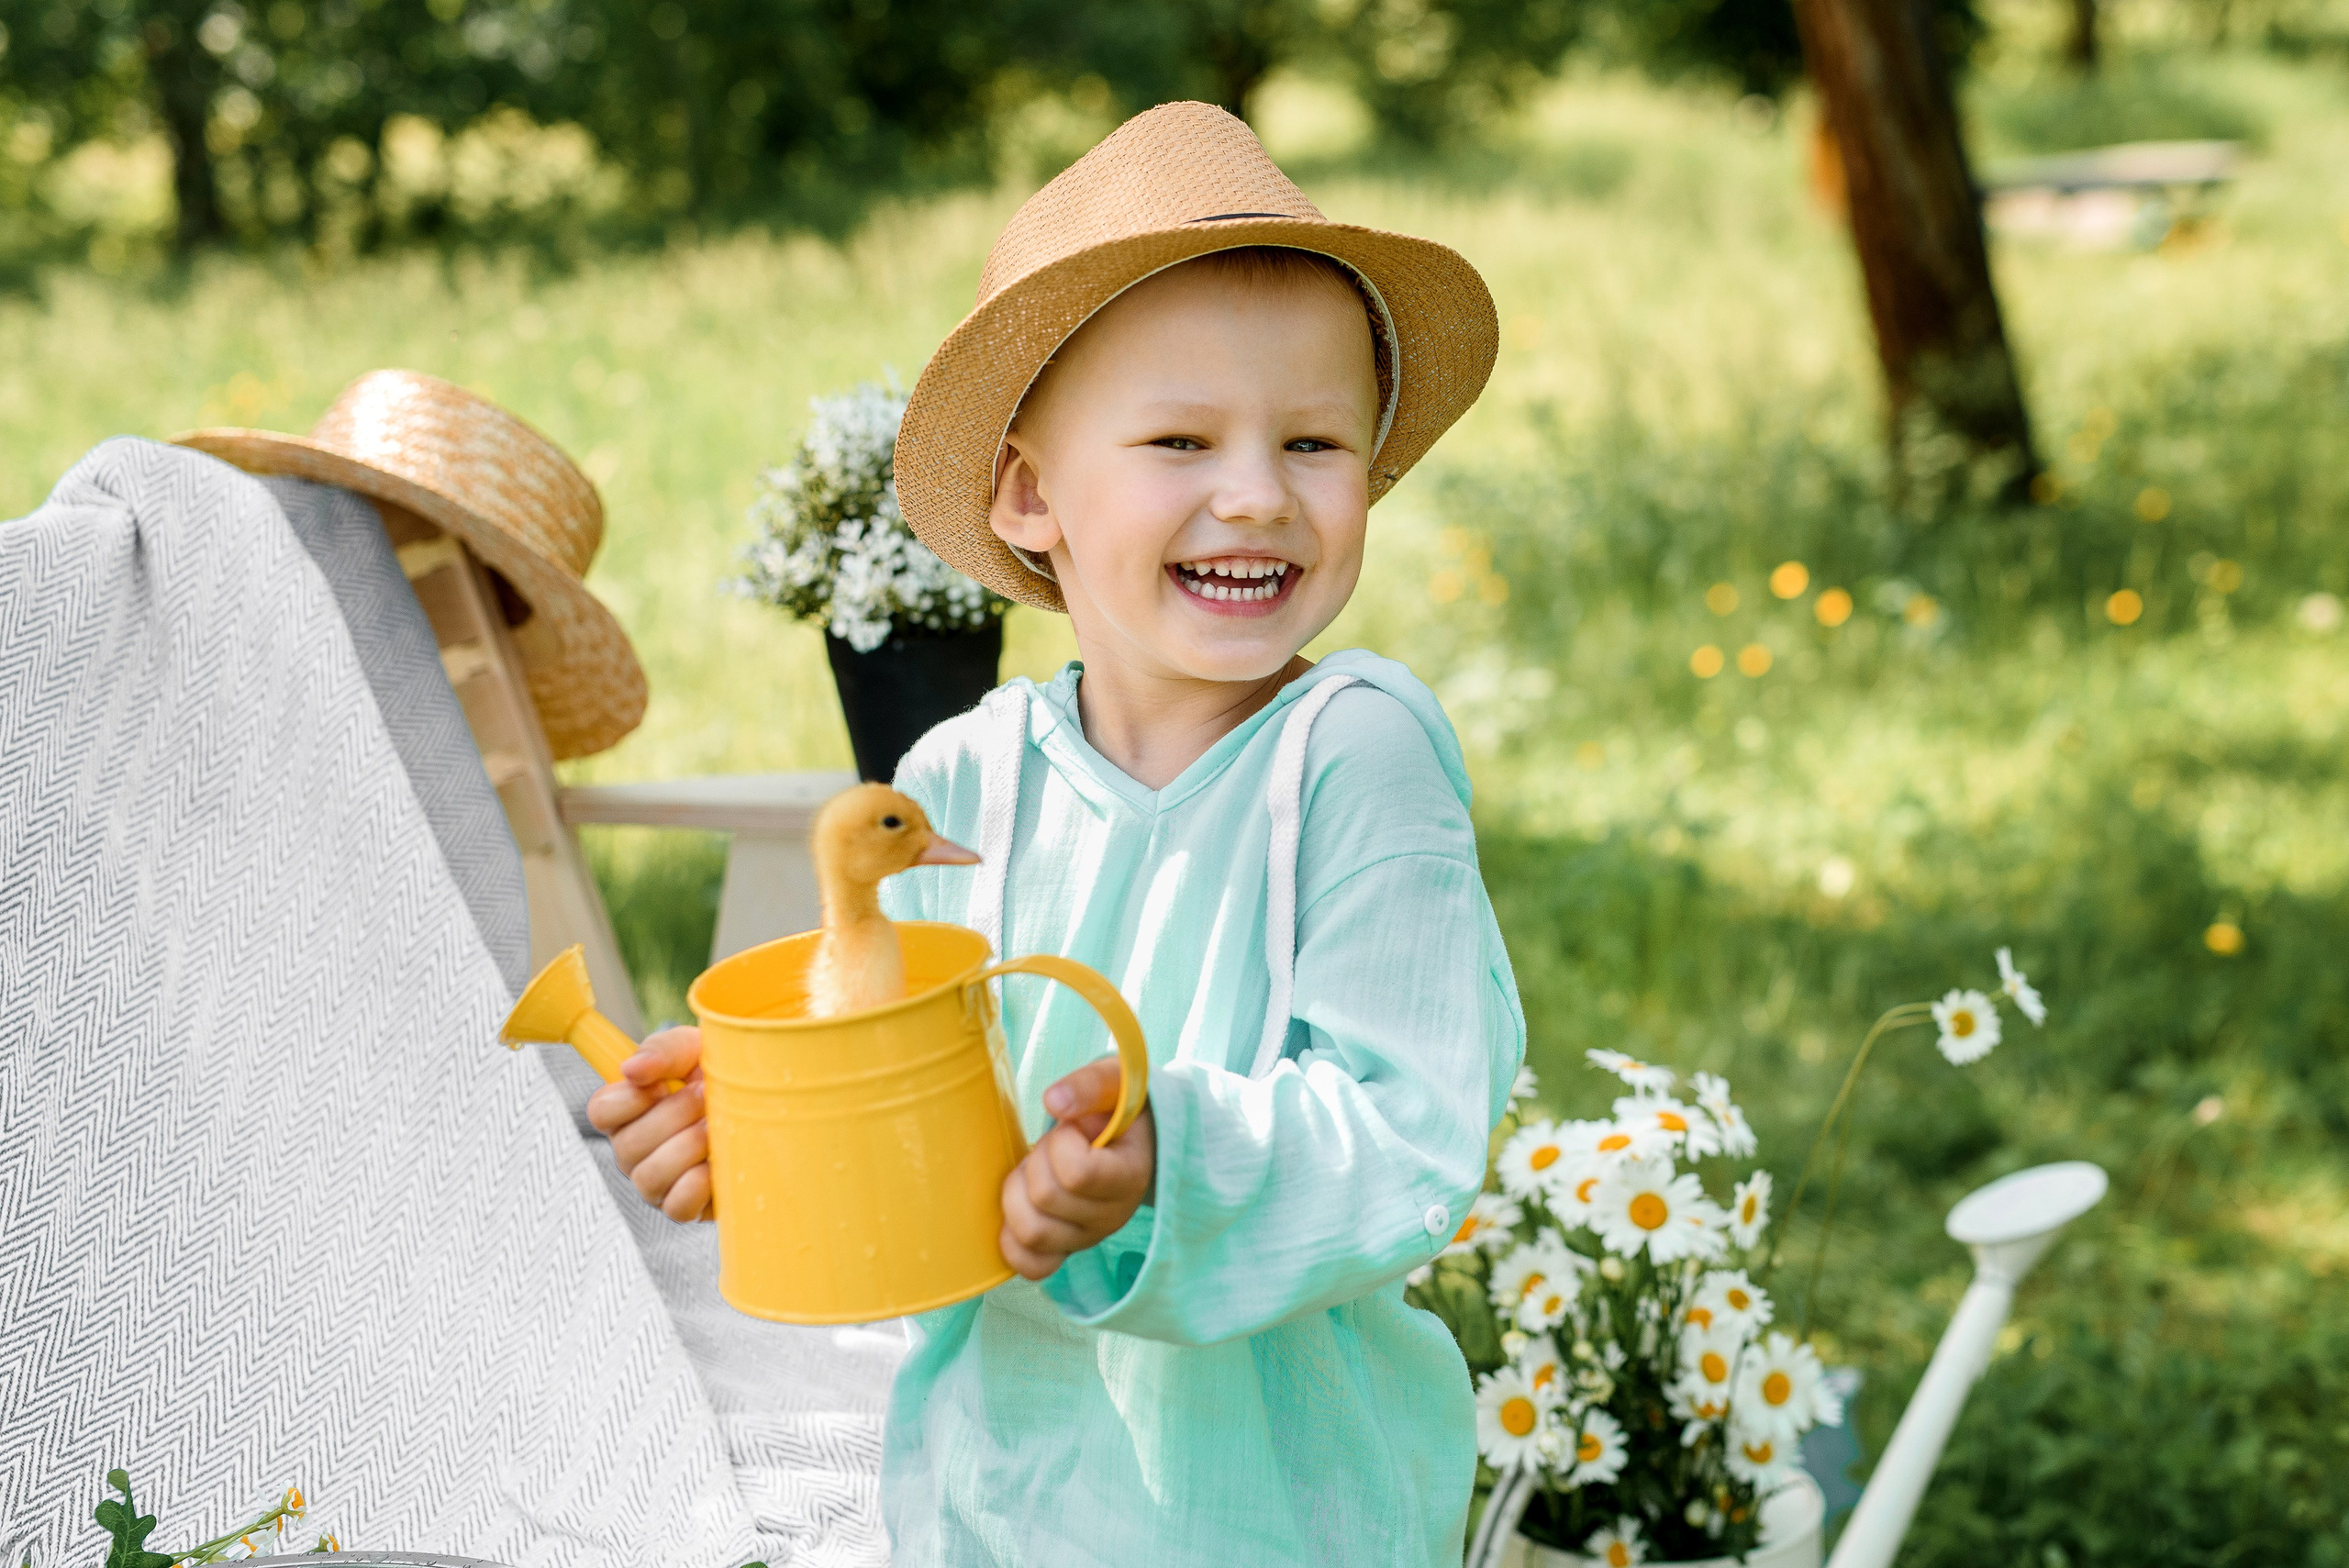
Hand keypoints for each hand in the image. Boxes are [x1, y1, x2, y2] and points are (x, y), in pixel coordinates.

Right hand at [585, 1025, 711, 1222]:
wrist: (772, 1105)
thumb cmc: (723, 1074)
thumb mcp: (695, 1049)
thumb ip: (662, 1051)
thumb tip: (632, 1070)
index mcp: (630, 1110)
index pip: (600, 1111)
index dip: (627, 1100)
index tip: (662, 1085)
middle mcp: (636, 1150)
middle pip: (627, 1145)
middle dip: (674, 1116)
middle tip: (706, 1096)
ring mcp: (658, 1183)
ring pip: (650, 1177)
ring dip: (688, 1146)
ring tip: (715, 1128)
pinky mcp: (687, 1207)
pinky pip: (677, 1207)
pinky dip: (700, 1184)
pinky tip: (717, 1162)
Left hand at [1000, 1057, 1155, 1280]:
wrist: (1130, 1135)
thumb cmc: (1117, 1107)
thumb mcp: (1113, 1082)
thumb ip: (1089, 1086)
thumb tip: (1053, 1101)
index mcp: (1131, 1176)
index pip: (1078, 1174)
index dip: (1061, 1143)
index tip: (1074, 1128)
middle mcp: (1114, 1216)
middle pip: (1046, 1199)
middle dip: (1036, 1161)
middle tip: (1052, 1145)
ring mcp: (1088, 1238)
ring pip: (1031, 1233)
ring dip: (1019, 1193)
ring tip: (1038, 1171)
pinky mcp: (1066, 1249)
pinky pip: (1031, 1266)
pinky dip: (1013, 1240)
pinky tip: (1020, 1208)